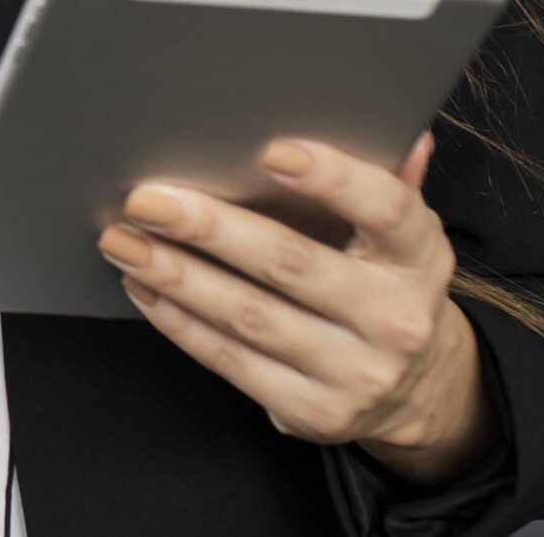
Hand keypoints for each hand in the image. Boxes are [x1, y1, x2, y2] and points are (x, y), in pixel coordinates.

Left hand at [96, 133, 499, 486]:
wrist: (418, 391)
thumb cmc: (385, 285)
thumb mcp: (403, 237)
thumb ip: (392, 183)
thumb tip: (401, 131)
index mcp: (419, 259)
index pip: (386, 210)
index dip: (333, 179)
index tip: (270, 152)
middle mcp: (394, 319)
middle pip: (291, 263)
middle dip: (210, 228)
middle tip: (147, 199)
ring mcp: (355, 373)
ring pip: (249, 316)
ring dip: (177, 275)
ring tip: (123, 241)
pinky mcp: (314, 412)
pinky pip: (232, 361)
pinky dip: (180, 322)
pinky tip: (145, 286)